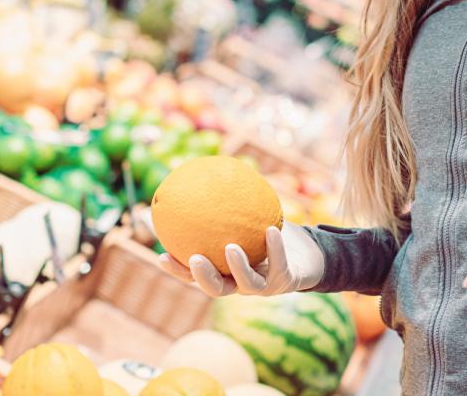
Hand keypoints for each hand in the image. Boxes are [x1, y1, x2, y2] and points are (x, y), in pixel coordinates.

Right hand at [158, 220, 324, 296]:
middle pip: (216, 288)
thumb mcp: (247, 221)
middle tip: (194, 258)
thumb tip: (203, 179)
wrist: (304, 256)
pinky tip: (271, 230)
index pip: (196, 275)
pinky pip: (279, 263)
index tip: (162, 255)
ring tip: (231, 247)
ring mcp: (262, 286)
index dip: (178, 270)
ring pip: (246, 284)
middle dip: (202, 276)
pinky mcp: (284, 281)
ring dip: (238, 266)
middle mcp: (240, 284)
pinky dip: (275, 248)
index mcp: (225, 273)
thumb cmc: (267, 235)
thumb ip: (227, 209)